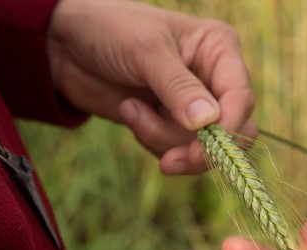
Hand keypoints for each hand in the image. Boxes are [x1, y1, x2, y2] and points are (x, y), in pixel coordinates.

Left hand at [47, 0, 255, 174]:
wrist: (65, 46)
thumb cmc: (109, 31)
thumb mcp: (146, 52)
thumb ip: (179, 88)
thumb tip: (209, 124)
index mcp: (219, 50)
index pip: (241, 98)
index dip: (227, 130)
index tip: (200, 151)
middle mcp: (213, 79)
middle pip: (232, 132)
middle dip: (198, 149)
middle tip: (169, 161)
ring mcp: (193, 105)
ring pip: (201, 146)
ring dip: (162, 139)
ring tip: (132, 111)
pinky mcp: (172, 124)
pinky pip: (177, 150)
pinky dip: (152, 141)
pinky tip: (131, 113)